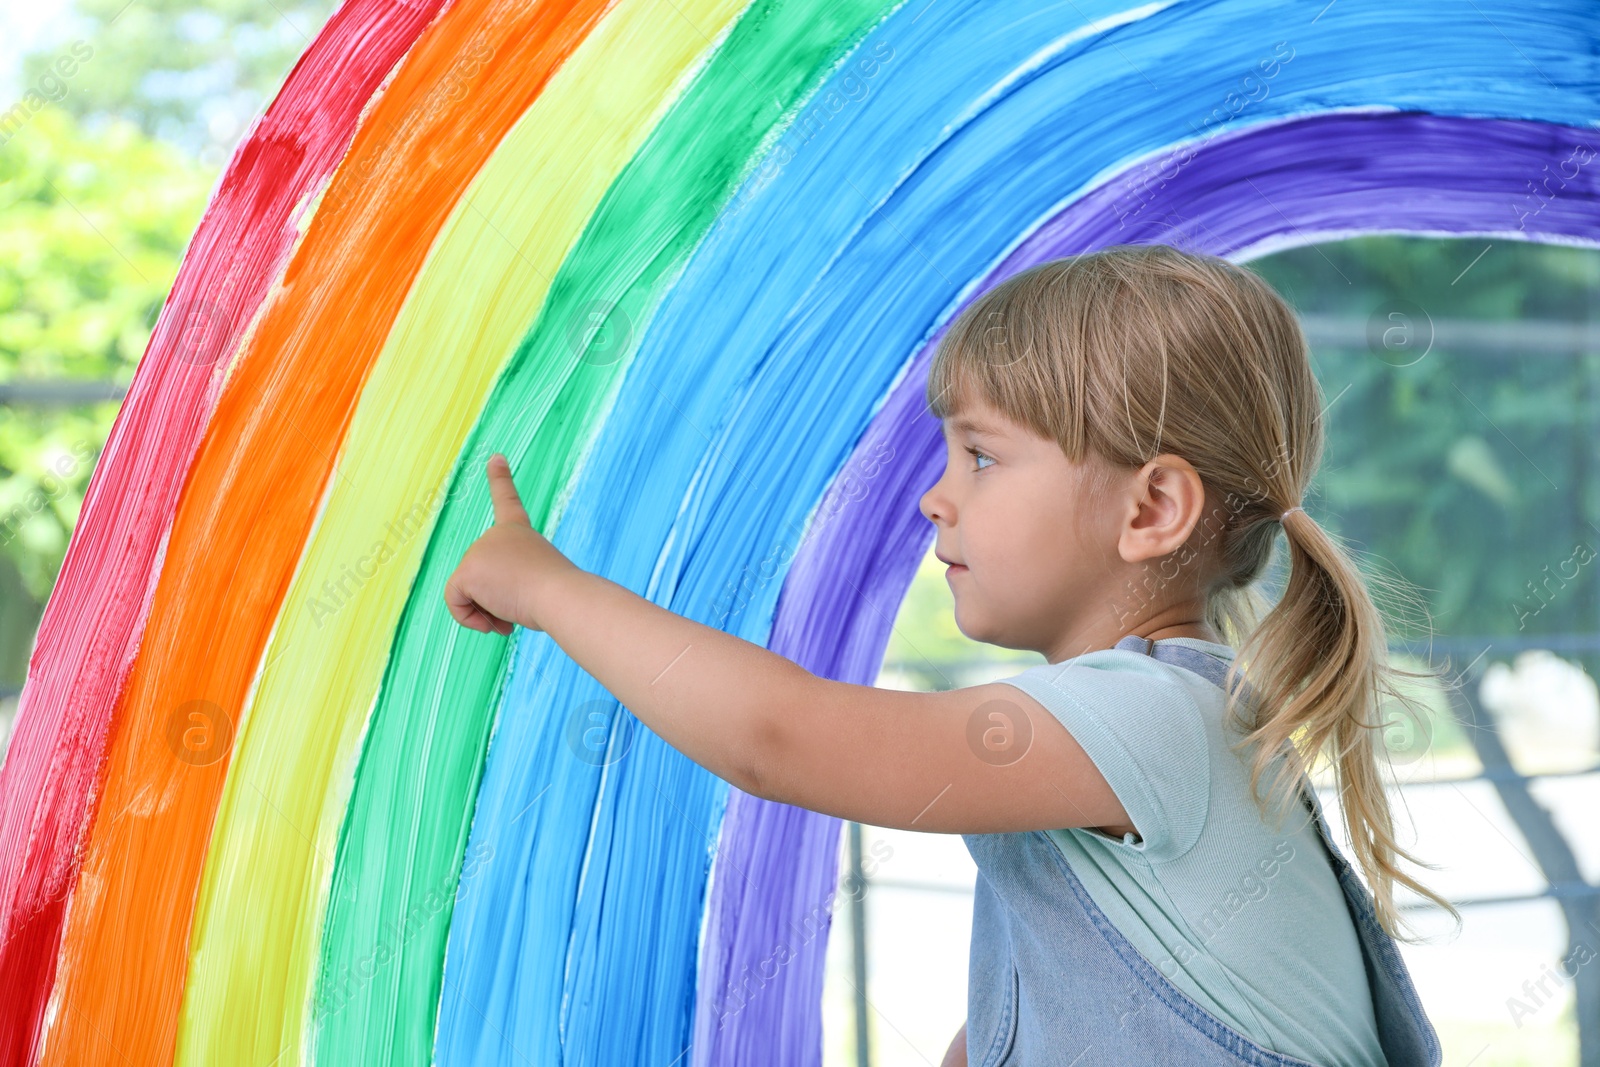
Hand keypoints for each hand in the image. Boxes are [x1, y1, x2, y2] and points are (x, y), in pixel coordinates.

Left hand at [444, 453, 575, 634]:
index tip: (496, 457)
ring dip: (488, 611)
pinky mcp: (466, 571)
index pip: (507, 500)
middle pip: (480, 574)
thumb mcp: (539, 583)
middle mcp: (496, 534)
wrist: (560, 595)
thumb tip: (497, 619)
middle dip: (495, 598)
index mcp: (519, 531)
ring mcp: (479, 550)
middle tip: (523, 602)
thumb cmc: (560, 595)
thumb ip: (512, 588)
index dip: (501, 478)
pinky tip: (497, 620)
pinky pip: (455, 603)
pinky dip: (470, 619)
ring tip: (515, 607)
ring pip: (468, 592)